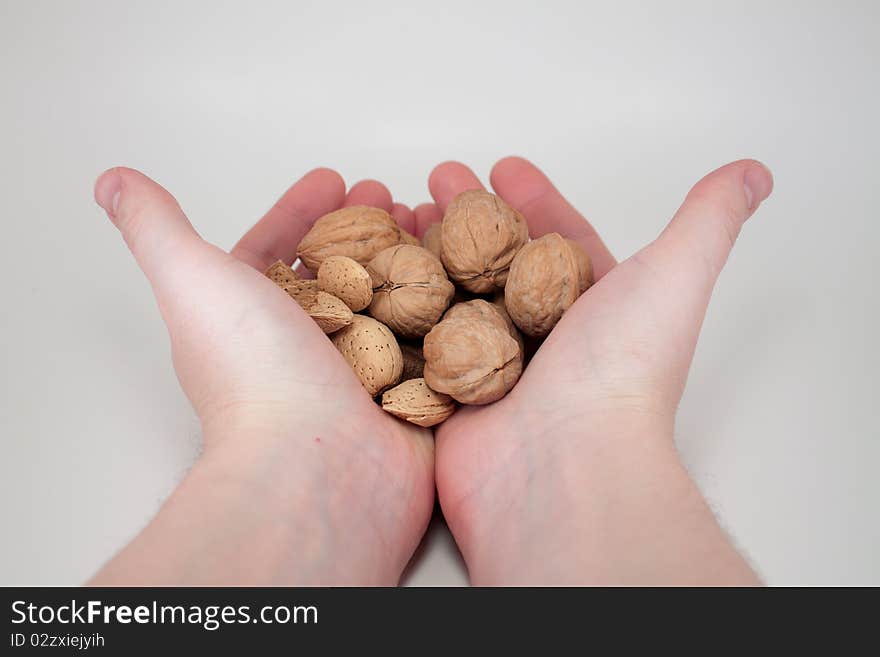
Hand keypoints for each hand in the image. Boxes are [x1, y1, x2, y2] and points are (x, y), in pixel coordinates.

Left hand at [90, 168, 433, 584]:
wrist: (319, 466)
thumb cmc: (254, 375)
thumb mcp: (191, 281)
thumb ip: (155, 227)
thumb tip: (112, 182)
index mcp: (249, 321)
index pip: (273, 250)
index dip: (300, 211)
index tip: (334, 178)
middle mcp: (299, 349)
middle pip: (334, 272)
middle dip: (362, 228)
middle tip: (392, 195)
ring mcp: (356, 373)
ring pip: (385, 300)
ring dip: (405, 259)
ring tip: (431, 222)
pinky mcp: (406, 395)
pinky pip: (429, 339)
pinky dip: (442, 306)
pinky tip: (462, 275)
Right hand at [424, 157, 772, 583]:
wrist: (562, 462)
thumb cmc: (621, 371)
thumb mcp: (676, 275)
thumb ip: (708, 220)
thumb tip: (753, 173)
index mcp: (593, 309)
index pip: (560, 239)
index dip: (534, 200)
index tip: (503, 166)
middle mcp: (543, 339)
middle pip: (497, 261)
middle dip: (467, 216)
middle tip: (436, 179)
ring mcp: (491, 367)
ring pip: (451, 294)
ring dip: (424, 251)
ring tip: (396, 212)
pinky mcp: (446, 394)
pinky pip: (416, 339)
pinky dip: (394, 305)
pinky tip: (370, 269)